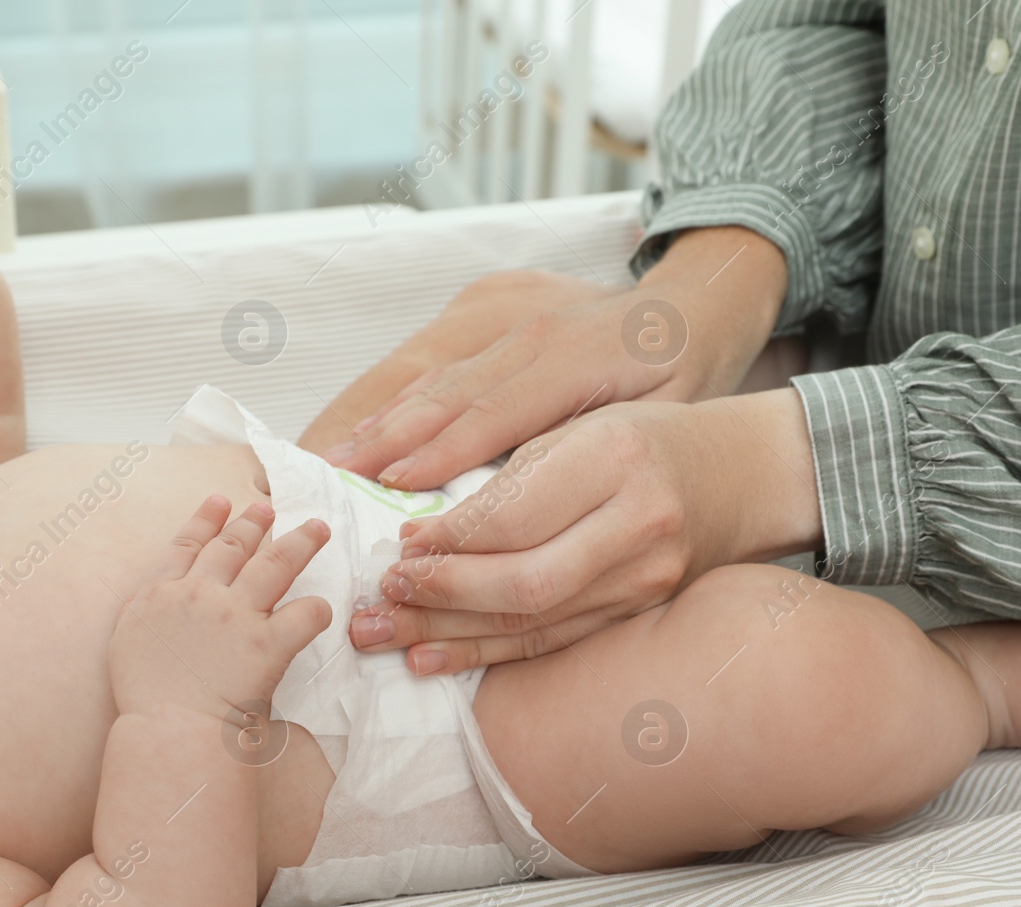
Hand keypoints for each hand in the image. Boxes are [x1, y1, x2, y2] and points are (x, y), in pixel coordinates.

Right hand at [108, 497, 333, 718]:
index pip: (185, 546)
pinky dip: (317, 608)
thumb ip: (152, 615)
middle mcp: (198, 594)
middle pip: (232, 546)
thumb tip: (167, 605)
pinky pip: (305, 614)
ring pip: (275, 563)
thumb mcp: (129, 644)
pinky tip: (323, 607)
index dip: (205, 520)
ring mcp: (235, 615)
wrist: (168, 731)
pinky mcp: (268, 642)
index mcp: (159, 595)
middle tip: (267, 508)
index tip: (220, 501)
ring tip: (315, 527)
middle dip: (252, 522)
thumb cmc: (145, 702)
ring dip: (298, 541)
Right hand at [328, 227, 787, 490]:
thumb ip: (595, 448)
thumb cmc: (681, 379)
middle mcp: (529, 327)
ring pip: (428, 369)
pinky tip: (360, 425)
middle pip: (442, 387)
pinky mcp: (489, 302)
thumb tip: (527, 490)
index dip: (440, 452)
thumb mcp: (662, 421)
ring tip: (329, 457)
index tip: (393, 487)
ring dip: (375, 417)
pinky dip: (391, 393)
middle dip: (383, 437)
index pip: (493, 412)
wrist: (691, 306)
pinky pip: (432, 354)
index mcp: (574, 356)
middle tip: (332, 480)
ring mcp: (505, 310)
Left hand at [347, 389, 822, 672]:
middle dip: (441, 594)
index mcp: (618, 456)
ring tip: (384, 635)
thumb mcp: (585, 426)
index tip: (397, 543)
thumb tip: (424, 529)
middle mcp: (638, 524)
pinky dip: (489, 652)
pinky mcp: (641, 612)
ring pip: (533, 622)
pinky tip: (435, 656)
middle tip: (381, 595)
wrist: (746, 475)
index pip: (514, 515)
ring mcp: (646, 579)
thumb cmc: (652, 438)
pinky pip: (554, 641)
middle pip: (522, 581)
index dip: (447, 539)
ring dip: (449, 632)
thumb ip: (515, 473)